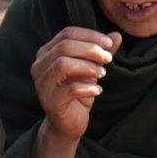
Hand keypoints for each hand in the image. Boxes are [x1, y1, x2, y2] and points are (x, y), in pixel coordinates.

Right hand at [31, 25, 118, 143]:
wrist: (68, 123)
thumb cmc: (78, 92)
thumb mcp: (91, 68)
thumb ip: (101, 52)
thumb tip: (117, 35)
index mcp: (46, 52)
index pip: (67, 34)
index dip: (90, 35)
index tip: (109, 44)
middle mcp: (39, 66)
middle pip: (64, 47)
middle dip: (90, 50)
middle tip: (108, 58)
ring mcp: (42, 84)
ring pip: (63, 64)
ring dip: (88, 66)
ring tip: (103, 73)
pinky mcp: (49, 101)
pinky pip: (70, 89)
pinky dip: (88, 87)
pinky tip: (98, 90)